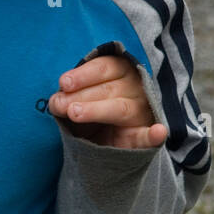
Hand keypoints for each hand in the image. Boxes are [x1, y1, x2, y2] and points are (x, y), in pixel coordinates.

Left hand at [48, 54, 167, 149]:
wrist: (101, 146)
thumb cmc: (89, 116)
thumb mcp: (76, 103)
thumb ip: (66, 100)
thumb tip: (56, 101)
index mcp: (120, 72)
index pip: (104, 67)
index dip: (83, 74)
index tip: (64, 83)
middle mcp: (134, 89)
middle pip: (109, 88)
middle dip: (81, 95)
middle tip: (61, 104)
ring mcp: (141, 113)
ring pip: (120, 108)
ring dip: (96, 109)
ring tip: (74, 113)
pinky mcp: (143, 137)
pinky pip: (149, 136)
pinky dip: (154, 135)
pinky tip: (157, 131)